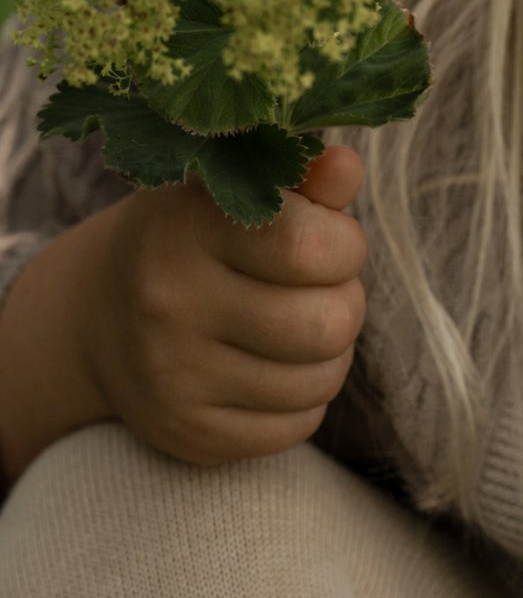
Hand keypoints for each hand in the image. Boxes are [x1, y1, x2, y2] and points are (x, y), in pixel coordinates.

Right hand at [76, 143, 368, 466]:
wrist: (100, 312)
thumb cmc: (195, 236)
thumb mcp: (236, 192)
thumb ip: (301, 179)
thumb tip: (346, 165)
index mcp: (184, 226)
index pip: (309, 247)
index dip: (345, 245)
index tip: (330, 239)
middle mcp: (169, 304)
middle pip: (328, 324)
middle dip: (345, 302)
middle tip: (320, 288)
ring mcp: (173, 376)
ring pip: (321, 381)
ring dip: (330, 352)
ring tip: (300, 324)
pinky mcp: (186, 432)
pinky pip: (297, 427)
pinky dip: (305, 397)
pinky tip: (276, 366)